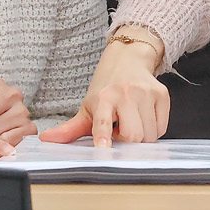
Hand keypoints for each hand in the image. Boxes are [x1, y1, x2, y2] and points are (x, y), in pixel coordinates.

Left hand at [41, 27, 170, 147]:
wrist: (128, 60)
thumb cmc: (106, 87)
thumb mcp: (87, 106)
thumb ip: (70, 128)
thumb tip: (47, 140)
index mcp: (103, 98)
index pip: (102, 121)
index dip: (103, 136)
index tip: (103, 148)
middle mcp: (125, 93)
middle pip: (133, 135)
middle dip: (127, 141)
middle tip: (119, 130)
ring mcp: (145, 93)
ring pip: (150, 135)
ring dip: (141, 137)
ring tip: (131, 122)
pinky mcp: (162, 94)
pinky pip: (161, 127)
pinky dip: (153, 130)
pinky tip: (143, 118)